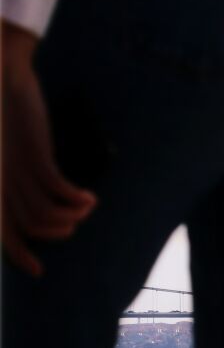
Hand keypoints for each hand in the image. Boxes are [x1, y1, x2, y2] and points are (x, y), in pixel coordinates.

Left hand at [2, 21, 95, 275]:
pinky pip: (59, 191)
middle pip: (25, 226)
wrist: (4, 77)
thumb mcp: (5, 151)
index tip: (38, 269)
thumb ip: (12, 173)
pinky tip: (91, 198)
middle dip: (53, 235)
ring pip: (43, 214)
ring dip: (68, 218)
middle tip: (72, 230)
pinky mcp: (34, 156)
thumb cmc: (4, 112)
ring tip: (84, 209)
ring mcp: (15, 169)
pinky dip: (76, 201)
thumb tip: (32, 198)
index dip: (18, 253)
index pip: (1, 230)